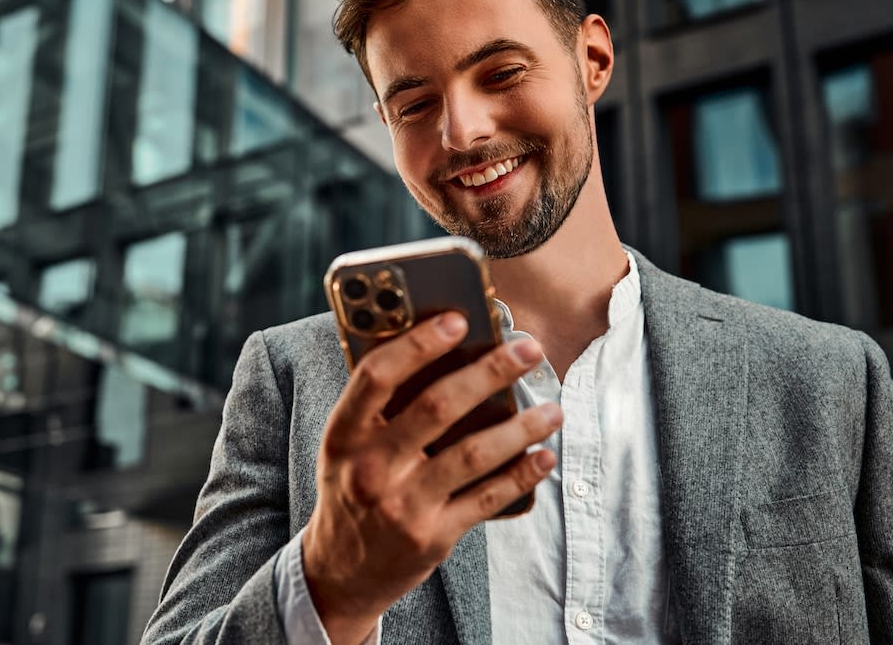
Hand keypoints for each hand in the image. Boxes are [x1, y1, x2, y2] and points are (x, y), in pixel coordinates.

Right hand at [301, 313, 561, 643]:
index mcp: (343, 435)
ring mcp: (402, 505)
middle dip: (490, 372)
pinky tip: (543, 457)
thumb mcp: (346, 447)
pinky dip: (521, 475)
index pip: (377, 376)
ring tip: (553, 409)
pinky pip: (487, 499)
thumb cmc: (351, 490)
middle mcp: (369, 468)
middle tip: (528, 350)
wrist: (339, 572)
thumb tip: (446, 355)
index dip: (418, 344)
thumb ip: (380, 408)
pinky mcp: (432, 537)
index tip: (458, 320)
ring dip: (521, 427)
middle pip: (436, 407)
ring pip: (473, 453)